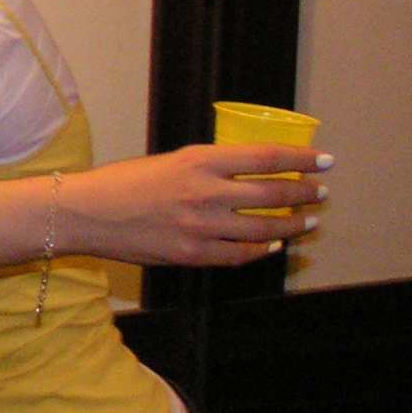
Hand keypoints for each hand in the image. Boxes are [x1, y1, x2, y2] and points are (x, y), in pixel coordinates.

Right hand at [58, 144, 329, 264]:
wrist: (87, 213)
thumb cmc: (123, 183)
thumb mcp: (170, 161)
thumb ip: (208, 169)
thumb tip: (248, 176)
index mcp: (199, 161)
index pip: (265, 157)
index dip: (300, 159)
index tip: (324, 160)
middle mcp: (206, 192)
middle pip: (273, 194)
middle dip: (304, 193)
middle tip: (321, 192)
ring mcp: (201, 227)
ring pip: (264, 228)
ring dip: (292, 224)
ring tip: (307, 221)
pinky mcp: (192, 254)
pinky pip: (240, 255)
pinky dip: (263, 250)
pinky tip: (274, 245)